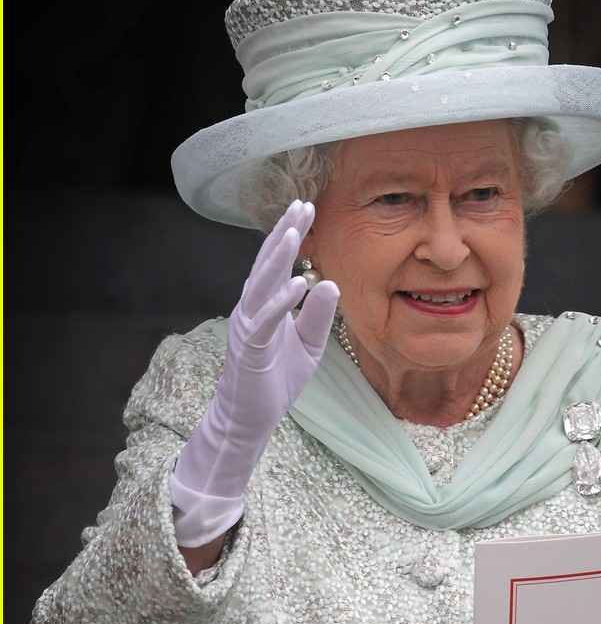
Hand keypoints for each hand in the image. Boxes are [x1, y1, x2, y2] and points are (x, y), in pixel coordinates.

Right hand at [171, 200, 338, 545]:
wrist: (251, 418)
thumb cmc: (276, 381)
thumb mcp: (308, 347)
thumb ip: (317, 316)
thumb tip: (330, 283)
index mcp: (264, 305)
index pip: (277, 263)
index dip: (290, 235)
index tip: (306, 207)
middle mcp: (251, 309)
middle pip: (267, 264)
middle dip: (284, 233)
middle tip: (302, 204)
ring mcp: (247, 326)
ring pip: (261, 285)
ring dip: (277, 259)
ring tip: (294, 233)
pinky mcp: (249, 348)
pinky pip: (265, 320)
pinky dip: (281, 301)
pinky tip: (297, 283)